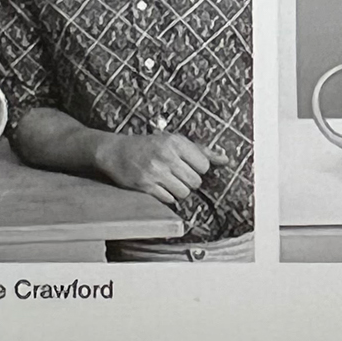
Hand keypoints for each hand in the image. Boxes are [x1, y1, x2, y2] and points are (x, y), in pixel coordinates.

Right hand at [96, 131, 227, 208]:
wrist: (116, 151)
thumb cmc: (149, 145)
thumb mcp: (174, 141)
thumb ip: (200, 151)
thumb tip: (225, 160)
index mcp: (176, 142)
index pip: (204, 165)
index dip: (198, 169)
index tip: (189, 166)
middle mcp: (166, 156)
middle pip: (195, 181)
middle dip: (189, 181)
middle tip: (178, 174)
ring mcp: (155, 172)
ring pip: (183, 193)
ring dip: (179, 190)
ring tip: (169, 181)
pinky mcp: (145, 186)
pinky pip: (168, 200)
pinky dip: (167, 196)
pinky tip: (159, 186)